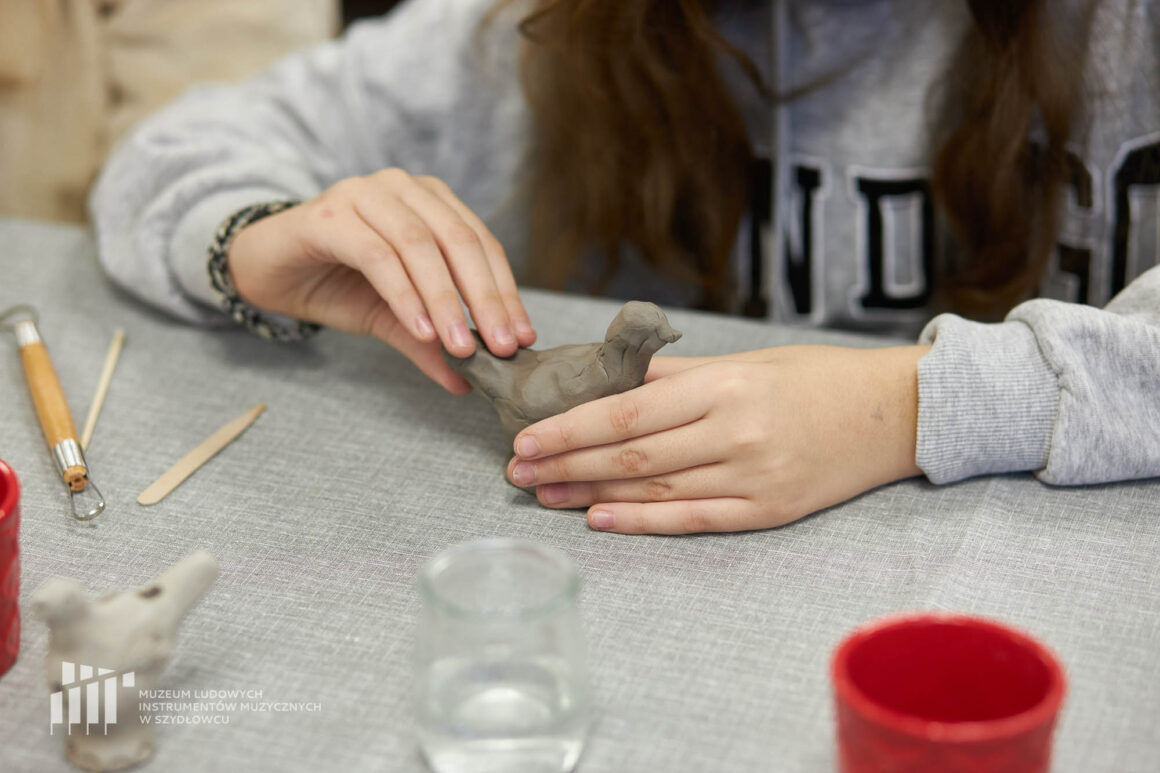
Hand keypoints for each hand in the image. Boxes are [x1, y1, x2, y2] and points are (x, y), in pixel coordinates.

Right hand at [227, 168, 536, 392]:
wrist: (266, 269)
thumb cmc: (336, 283)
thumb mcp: (393, 318)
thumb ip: (432, 342)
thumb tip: (470, 382)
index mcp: (432, 203)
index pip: (481, 246)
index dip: (506, 292)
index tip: (522, 338)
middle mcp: (404, 189)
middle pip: (460, 242)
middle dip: (486, 298)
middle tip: (502, 347)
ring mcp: (366, 193)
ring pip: (421, 246)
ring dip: (446, 300)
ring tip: (462, 347)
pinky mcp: (330, 214)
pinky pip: (379, 255)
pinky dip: (405, 294)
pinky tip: (422, 329)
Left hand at [506, 345, 929, 533]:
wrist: (894, 414)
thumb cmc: (815, 379)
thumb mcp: (744, 362)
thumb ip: (675, 373)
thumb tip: (606, 376)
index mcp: (725, 386)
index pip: (628, 410)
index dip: (571, 427)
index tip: (526, 436)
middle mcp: (736, 433)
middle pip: (632, 455)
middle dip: (566, 463)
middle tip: (517, 469)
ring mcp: (753, 478)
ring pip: (655, 491)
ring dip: (591, 493)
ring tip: (544, 493)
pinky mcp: (769, 512)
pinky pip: (693, 520)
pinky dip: (642, 522)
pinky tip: (600, 519)